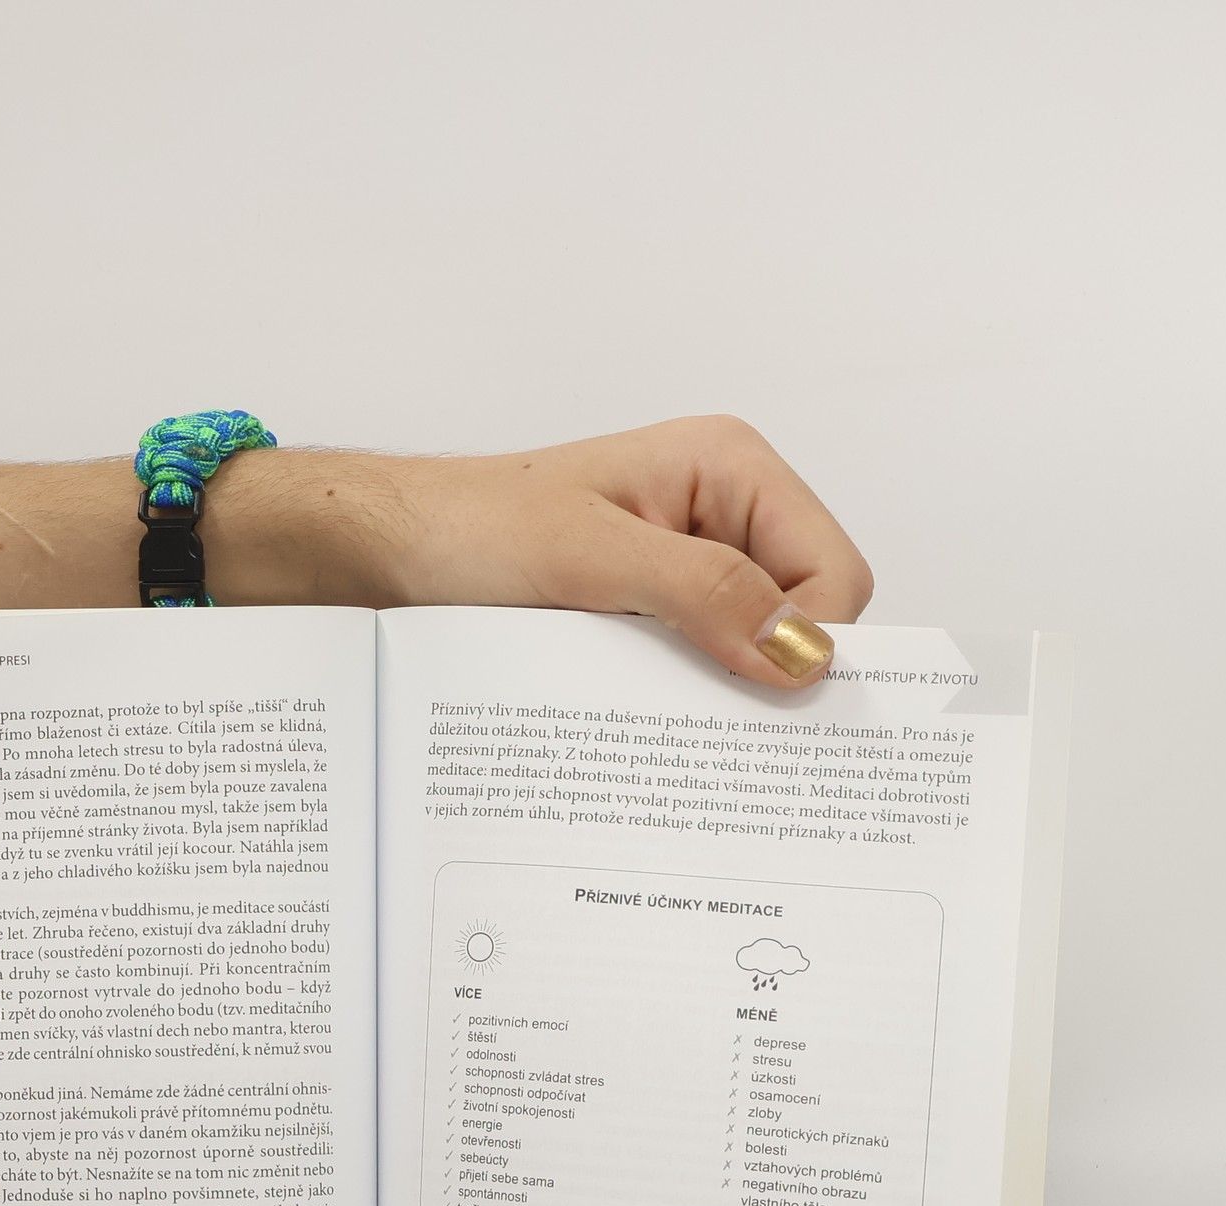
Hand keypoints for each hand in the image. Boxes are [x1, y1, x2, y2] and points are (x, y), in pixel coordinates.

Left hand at [373, 416, 873, 687]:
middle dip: (771, 669)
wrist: (390, 553)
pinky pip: (703, 664)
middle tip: (710, 718)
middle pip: (808, 615)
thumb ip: (702, 593)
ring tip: (665, 714)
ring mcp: (691, 565)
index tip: (767, 700)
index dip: (815, 642)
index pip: (835, 572)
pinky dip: (685, 696)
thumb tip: (802, 650)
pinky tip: (645, 714)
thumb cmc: (472, 530)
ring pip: (756, 649)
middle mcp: (724, 512)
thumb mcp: (590, 559)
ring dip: (724, 688)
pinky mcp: (654, 611)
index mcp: (730, 467)